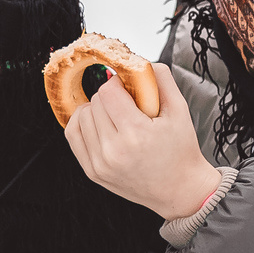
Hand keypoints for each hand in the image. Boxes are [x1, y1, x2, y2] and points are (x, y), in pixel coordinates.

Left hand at [63, 61, 221, 218]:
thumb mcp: (180, 110)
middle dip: (109, 97)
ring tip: (115, 116)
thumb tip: (138, 63)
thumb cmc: (180, 152)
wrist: (179, 189)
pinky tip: (99, 124)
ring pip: (81, 117)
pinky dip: (82, 123)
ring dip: (96, 110)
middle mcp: (114, 151)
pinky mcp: (92, 171)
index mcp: (136, 134)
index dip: (118, 84)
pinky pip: (73, 135)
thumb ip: (160, 80)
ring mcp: (100, 163)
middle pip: (95, 102)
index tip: (128, 89)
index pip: (108, 91)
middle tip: (126, 105)